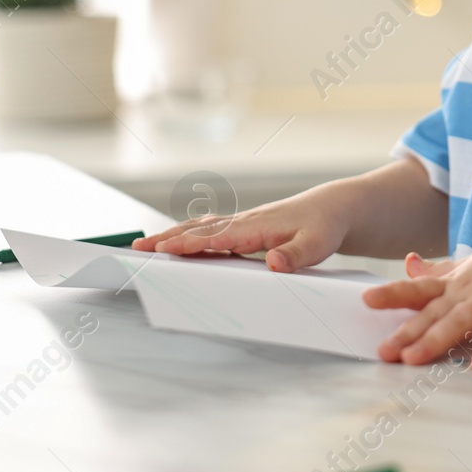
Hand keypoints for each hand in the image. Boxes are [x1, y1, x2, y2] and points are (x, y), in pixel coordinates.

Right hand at [131, 189, 347, 271]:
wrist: (334, 208)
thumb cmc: (324, 226)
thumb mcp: (319, 244)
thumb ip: (296, 254)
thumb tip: (274, 262)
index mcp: (257, 226)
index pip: (217, 236)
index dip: (189, 244)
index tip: (163, 250)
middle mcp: (245, 222)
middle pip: (199, 229)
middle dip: (168, 238)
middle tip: (138, 248)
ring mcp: (242, 223)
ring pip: (201, 227)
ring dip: (174, 235)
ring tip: (147, 246)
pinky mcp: (244, 228)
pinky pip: (210, 230)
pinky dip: (189, 234)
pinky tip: (178, 244)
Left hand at [360, 219, 471, 374]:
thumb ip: (440, 268)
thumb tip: (408, 264)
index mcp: (458, 280)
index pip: (419, 288)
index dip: (392, 294)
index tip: (365, 300)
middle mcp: (470, 290)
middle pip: (432, 312)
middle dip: (406, 333)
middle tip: (381, 351)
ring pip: (458, 323)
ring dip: (434, 342)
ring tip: (412, 360)